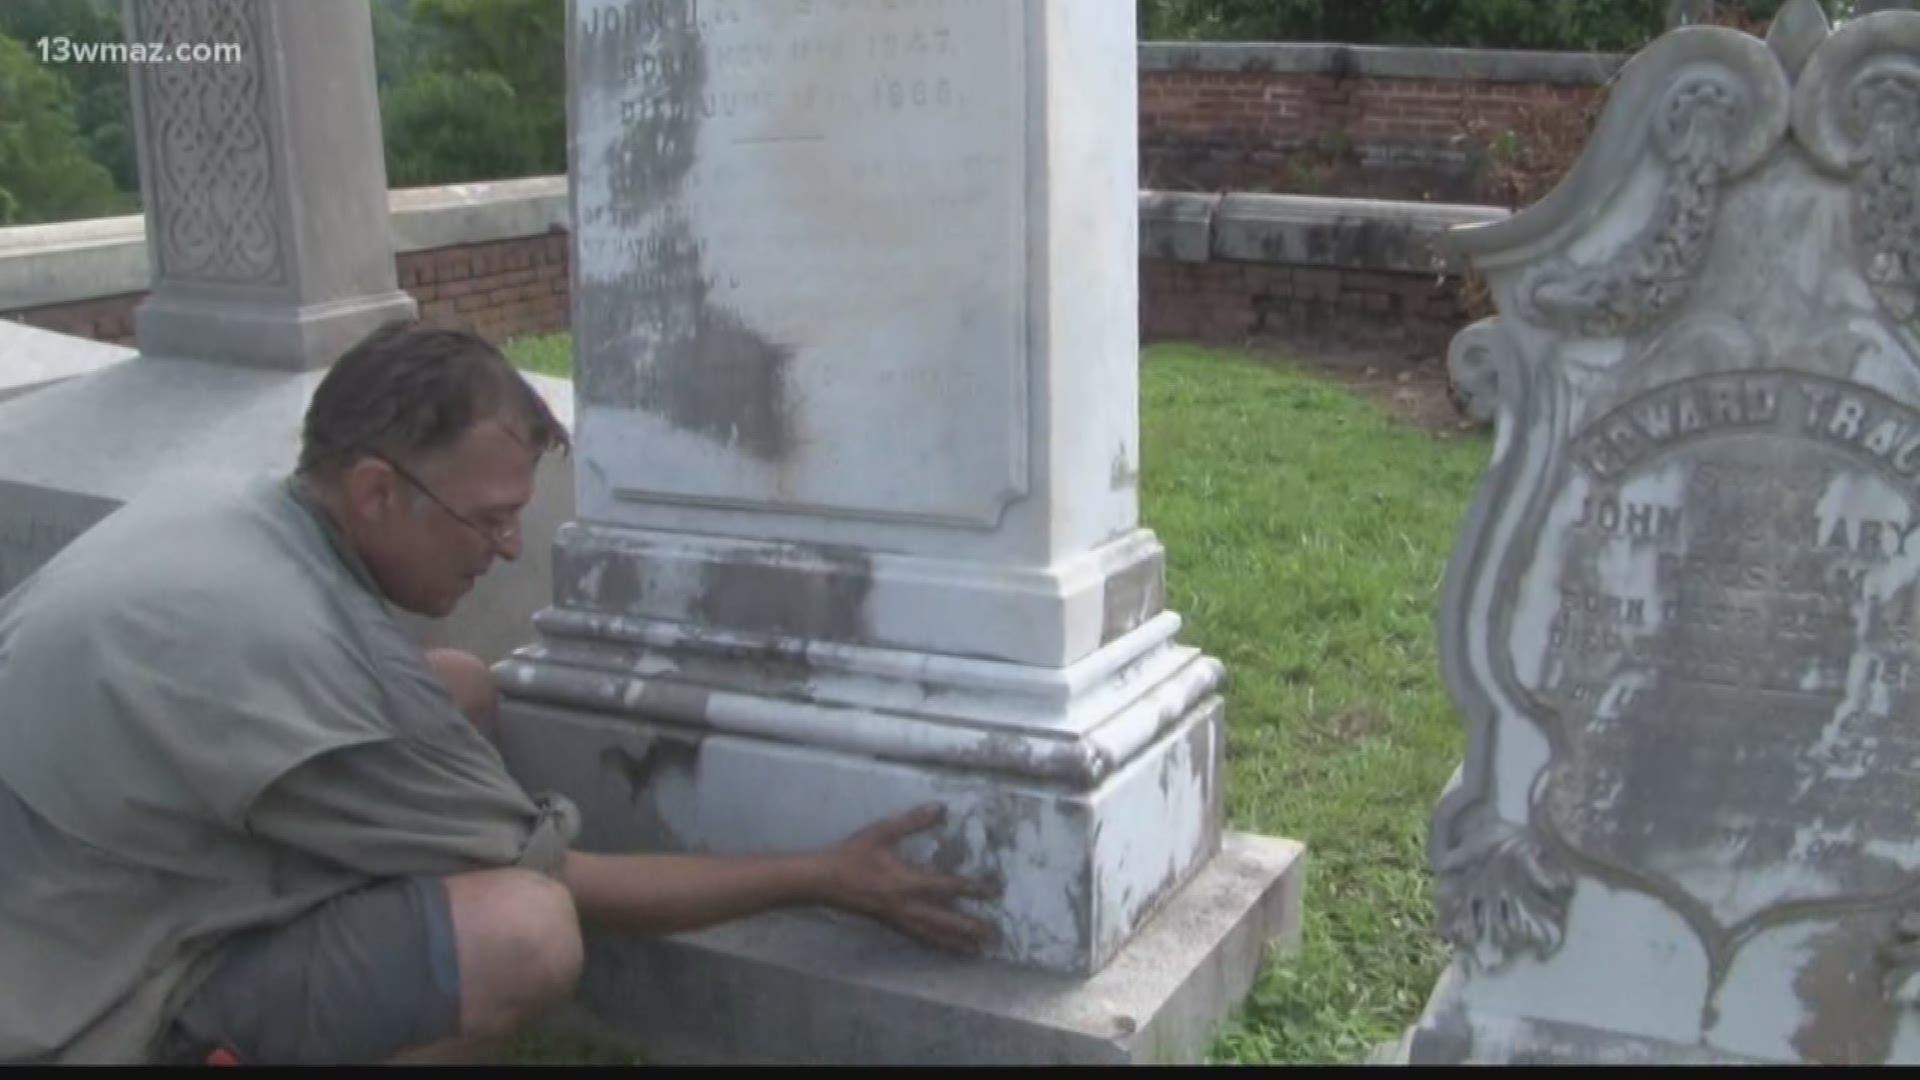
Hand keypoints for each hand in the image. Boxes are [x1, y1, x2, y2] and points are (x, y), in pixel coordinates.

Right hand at [821, 804, 1002, 954]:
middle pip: (946, 920)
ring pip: (933, 934)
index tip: (995, 892)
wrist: (824, 880)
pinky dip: (935, 944)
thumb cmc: (854, 854)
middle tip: (995, 936)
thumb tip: (942, 808)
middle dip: (970, 928)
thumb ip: (913, 820)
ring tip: (977, 951)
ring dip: (956, 942)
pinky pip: (918, 937)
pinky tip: (944, 948)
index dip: (972, 889)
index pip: (947, 886)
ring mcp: (898, 918)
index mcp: (907, 881)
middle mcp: (907, 904)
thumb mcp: (883, 831)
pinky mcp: (890, 924)